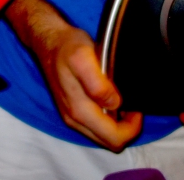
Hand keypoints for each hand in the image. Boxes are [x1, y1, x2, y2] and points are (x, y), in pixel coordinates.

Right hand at [29, 19, 143, 150]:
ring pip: (103, 137)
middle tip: (132, 107)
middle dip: (126, 129)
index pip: (114, 137)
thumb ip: (98, 85)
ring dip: (117, 125)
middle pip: (110, 142)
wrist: (48, 41)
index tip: (135, 107)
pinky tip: (109, 101)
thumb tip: (114, 104)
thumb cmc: (68, 46)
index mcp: (79, 110)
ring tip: (122, 102)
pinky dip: (107, 120)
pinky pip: (95, 127)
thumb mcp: (84, 57)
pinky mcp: (71, 112)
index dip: (131, 126)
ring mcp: (71, 117)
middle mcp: (74, 118)